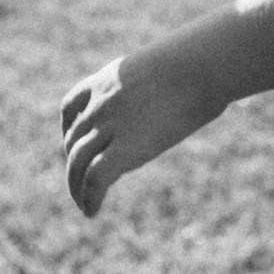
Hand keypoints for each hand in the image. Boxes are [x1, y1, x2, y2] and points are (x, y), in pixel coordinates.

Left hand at [58, 38, 228, 216]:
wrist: (203, 64)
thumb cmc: (203, 61)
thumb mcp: (171, 66)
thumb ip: (165, 81)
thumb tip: (194, 88)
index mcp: (109, 78)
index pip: (71, 106)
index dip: (69, 130)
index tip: (77, 145)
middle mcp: (101, 102)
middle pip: (72, 141)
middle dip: (73, 164)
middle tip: (80, 184)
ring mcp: (110, 125)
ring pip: (77, 163)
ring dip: (76, 188)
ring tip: (83, 204)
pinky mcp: (125, 148)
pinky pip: (95, 179)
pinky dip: (89, 198)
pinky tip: (92, 211)